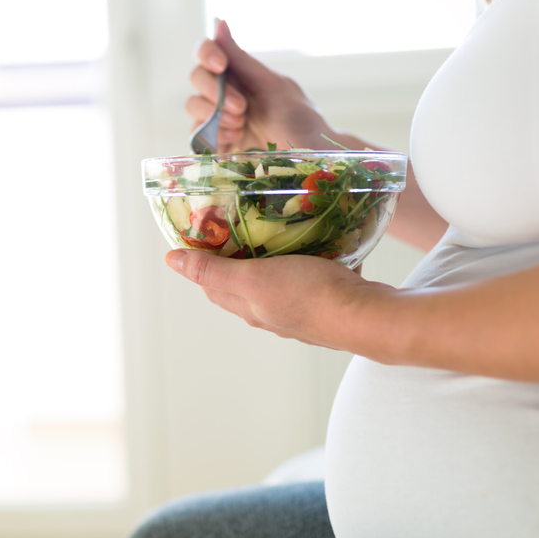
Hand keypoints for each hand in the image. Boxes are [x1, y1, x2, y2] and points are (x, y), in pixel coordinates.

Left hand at [165, 249, 390, 348]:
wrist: (366, 316)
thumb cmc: (309, 295)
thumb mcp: (253, 278)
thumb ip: (213, 270)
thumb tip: (171, 261)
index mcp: (248, 306)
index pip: (212, 283)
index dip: (203, 259)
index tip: (202, 230)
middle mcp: (270, 312)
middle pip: (244, 280)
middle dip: (238, 254)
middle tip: (240, 220)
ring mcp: (300, 309)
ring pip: (278, 278)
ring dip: (275, 256)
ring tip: (277, 227)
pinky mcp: (327, 300)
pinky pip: (310, 276)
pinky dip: (307, 259)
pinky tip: (315, 242)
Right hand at [187, 20, 333, 151]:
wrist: (308, 154)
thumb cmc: (297, 116)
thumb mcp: (272, 84)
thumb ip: (241, 58)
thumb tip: (220, 21)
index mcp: (238, 72)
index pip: (207, 52)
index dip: (207, 53)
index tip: (221, 64)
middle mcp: (224, 90)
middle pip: (196, 77)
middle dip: (216, 91)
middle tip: (242, 108)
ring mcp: (217, 116)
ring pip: (193, 104)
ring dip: (215, 114)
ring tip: (242, 125)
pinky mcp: (214, 142)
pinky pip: (196, 133)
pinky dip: (213, 134)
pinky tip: (235, 137)